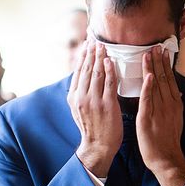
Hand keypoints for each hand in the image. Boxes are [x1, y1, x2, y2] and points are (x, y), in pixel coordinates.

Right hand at [68, 40, 122, 176]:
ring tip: (102, 45)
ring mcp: (94, 101)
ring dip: (100, 57)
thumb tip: (82, 78)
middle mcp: (81, 97)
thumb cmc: (92, 128)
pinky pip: (109, 84)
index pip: (78, 72)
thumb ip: (81, 93)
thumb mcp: (79, 109)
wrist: (98, 146)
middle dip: (90, 52)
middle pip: (87, 69)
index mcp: (74, 97)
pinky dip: (109, 70)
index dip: (82, 56)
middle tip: (94, 39)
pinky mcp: (107, 105)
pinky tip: (110, 60)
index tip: (86, 44)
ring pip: (97, 74)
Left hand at [136, 46, 184, 185]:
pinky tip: (147, 76)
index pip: (170, 80)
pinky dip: (148, 87)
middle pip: (164, 79)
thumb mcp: (174, 119)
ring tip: (149, 54)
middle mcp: (168, 105)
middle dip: (159, 61)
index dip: (166, 65)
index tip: (163, 51)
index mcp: (174, 104)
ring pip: (156, 85)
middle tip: (156, 46)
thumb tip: (174, 92)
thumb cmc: (167, 140)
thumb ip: (172, 104)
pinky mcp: (148, 119)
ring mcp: (159, 111)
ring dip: (152, 69)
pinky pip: (148, 100)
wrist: (166, 159)